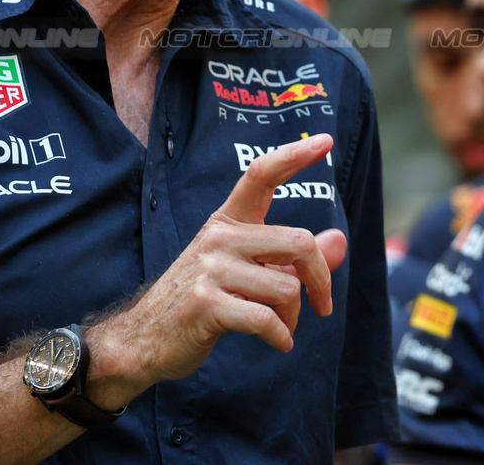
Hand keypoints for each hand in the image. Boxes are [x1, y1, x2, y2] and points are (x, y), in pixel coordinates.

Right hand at [94, 135, 345, 398]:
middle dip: (320, 279)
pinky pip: (266, 319)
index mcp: (228, 221)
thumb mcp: (246, 271)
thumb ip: (291, 258)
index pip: (261, 175)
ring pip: (288, 287)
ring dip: (294, 316)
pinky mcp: (206, 305)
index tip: (325, 140)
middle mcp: (220, 237)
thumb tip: (339, 241)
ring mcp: (210, 270)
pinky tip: (278, 343)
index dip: (294, 156)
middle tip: (323, 304)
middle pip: (299, 242)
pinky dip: (280, 337)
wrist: (143, 338)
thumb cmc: (202, 300)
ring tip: (282, 327)